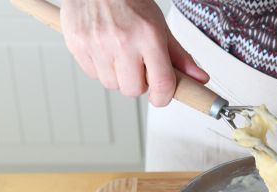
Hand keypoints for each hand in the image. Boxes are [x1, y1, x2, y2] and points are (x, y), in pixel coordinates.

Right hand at [61, 0, 208, 105]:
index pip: (162, 83)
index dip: (164, 97)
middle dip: (139, 84)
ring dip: (119, 77)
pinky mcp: (77, 44)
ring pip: (112, 85)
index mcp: (148, 36)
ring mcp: (97, 43)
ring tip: (120, 55)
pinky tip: (104, 50)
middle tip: (139, 67)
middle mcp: (122, 41)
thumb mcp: (159, 26)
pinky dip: (101, 68)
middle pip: (134, 90)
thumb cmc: (129, 1)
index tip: (162, 97)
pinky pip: (93, 75)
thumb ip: (179, 56)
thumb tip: (199, 78)